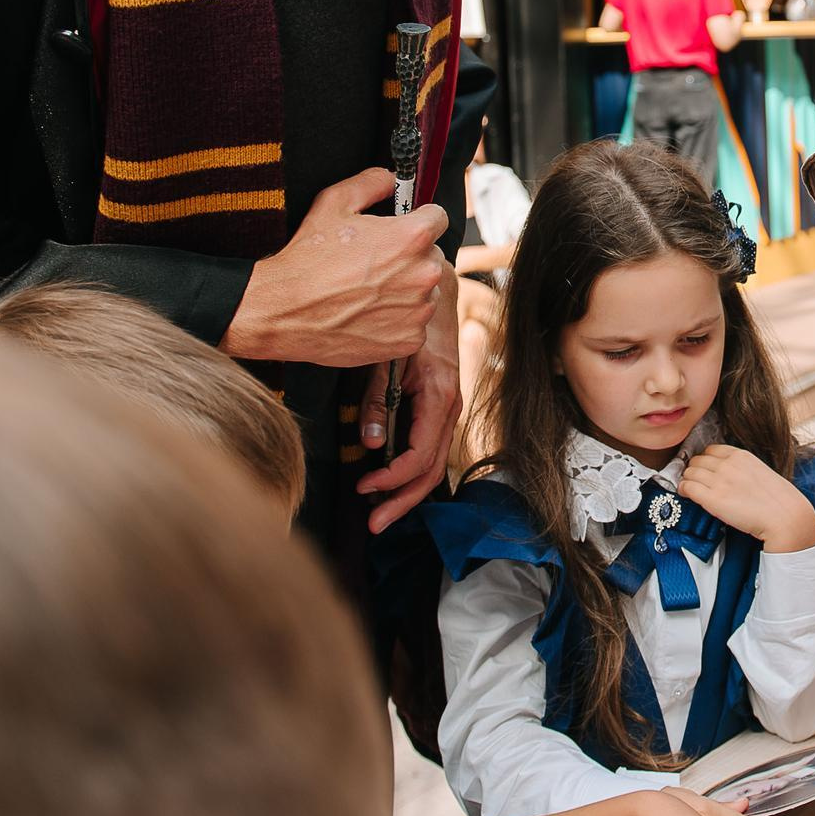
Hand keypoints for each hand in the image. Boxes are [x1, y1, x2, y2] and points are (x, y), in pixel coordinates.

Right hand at [220, 168, 448, 365]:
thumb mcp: (333, 204)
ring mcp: (419, 310)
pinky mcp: (410, 340)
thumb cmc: (308, 257)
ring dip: (406, 289)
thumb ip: (371, 183)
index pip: (438, 217)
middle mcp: (424, 273)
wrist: (285, 311)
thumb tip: (391, 178)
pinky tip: (368, 313)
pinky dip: (397, 320)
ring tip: (367, 291)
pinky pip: (414, 323)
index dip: (417, 219)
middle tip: (373, 263)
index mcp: (413, 237)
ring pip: (425, 291)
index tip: (401, 229)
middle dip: (409, 256)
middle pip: (431, 255)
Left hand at [355, 276, 460, 532]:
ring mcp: (446, 410)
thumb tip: (372, 441)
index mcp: (440, 396)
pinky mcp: (438, 408)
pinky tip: (388, 483)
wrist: (435, 290)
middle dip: (402, 502)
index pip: (421, 455)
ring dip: (405, 492)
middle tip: (374, 525)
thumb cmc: (411, 319)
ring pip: (432, 464)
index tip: (364, 487)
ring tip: (378, 512)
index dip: (392, 478)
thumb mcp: (388, 355)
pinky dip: (409, 472)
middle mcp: (449, 409)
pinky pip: (428, 449)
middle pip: (431, 471)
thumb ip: (379, 398)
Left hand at [678, 445, 814, 552]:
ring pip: (689, 472)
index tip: (705, 471)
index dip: (705, 461)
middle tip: (697, 483)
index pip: (711, 450)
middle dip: (694, 470)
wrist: (784, 517)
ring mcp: (719, 480)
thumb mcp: (759, 472)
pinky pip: (687, 487)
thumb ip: (741, 469)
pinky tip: (687, 496)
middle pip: (697, 460)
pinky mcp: (712, 499)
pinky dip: (683, 490)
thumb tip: (726, 475)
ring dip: (687, 480)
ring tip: (691, 491)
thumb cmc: (777, 500)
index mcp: (740, 455)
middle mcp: (727, 464)